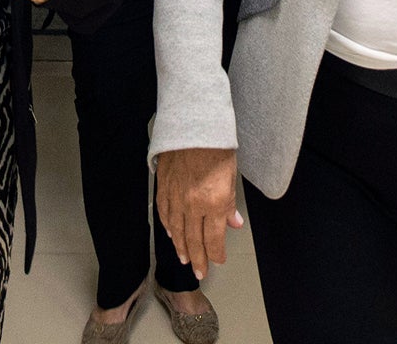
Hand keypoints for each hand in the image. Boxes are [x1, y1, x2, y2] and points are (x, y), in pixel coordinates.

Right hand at [156, 147, 242, 280]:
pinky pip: (164, 214)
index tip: (218, 260)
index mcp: (214, 202)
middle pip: (194, 240)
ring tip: (185, 259)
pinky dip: (168, 227)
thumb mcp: (231, 174)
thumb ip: (230, 203)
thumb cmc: (216, 145)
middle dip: (198, 259)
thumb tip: (233, 223)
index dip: (216, 253)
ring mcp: (176, 197)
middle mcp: (193, 204)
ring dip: (181, 247)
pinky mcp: (163, 187)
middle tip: (199, 272)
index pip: (214, 239)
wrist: (193, 124)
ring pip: (177, 231)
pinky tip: (171, 234)